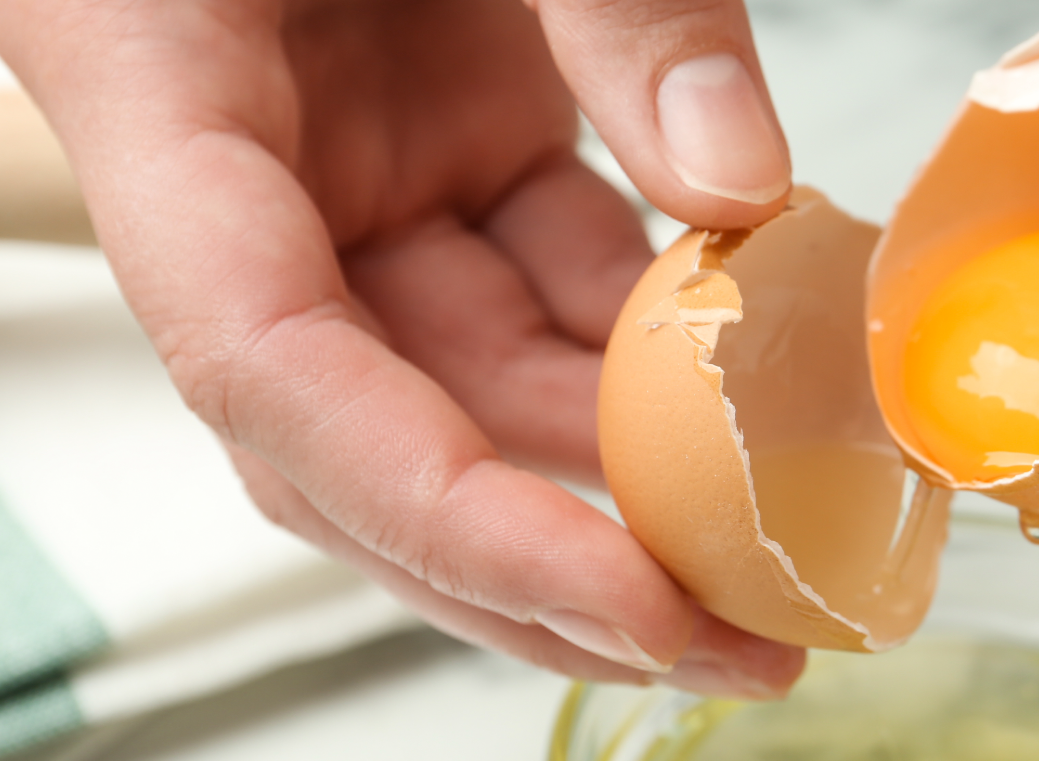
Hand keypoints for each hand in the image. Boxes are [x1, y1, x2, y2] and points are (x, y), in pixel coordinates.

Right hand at [0, 0, 800, 697]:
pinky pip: (546, 281)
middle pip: (375, 432)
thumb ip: (611, 0)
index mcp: (157, 87)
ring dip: (623, 465)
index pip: (274, 376)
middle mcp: (246, 166)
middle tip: (741, 639)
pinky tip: (766, 369)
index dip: (447, 514)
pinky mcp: (448, 139)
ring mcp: (350, 163)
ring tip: (784, 536)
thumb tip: (742, 182)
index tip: (628, 598)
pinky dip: (655, 336)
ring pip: (472, 376)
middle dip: (553, 555)